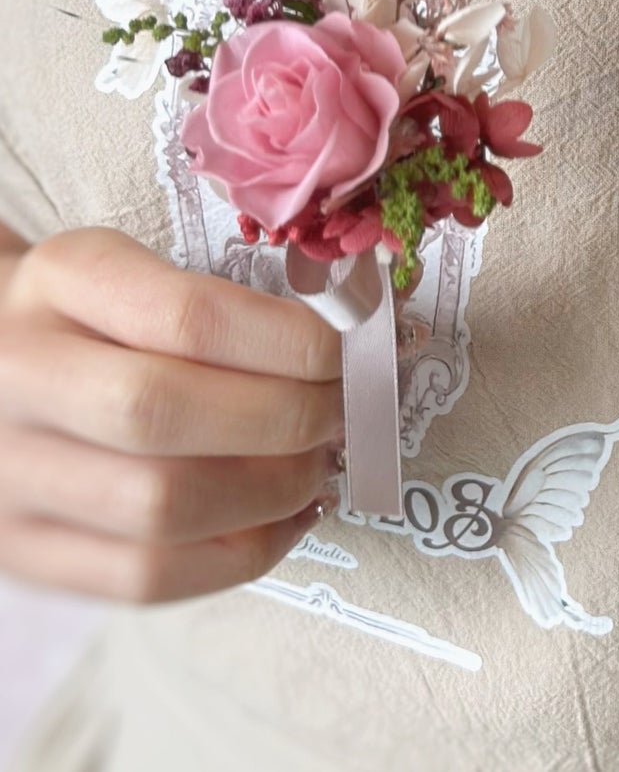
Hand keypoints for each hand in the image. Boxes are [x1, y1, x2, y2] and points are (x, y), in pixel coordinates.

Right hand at [0, 226, 343, 602]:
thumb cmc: (94, 308)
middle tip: (347, 410)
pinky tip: (290, 517)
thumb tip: (359, 328)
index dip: (289, 342)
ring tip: (323, 462)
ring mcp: (11, 476)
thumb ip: (223, 295)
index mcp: (58, 280)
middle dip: (287, 418)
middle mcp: (20, 377)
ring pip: (159, 508)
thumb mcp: (136, 265)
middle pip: (166, 414)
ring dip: (273, 490)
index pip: (186, 317)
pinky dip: (241, 554)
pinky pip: (144, 578)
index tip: (351, 350)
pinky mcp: (23, 551)